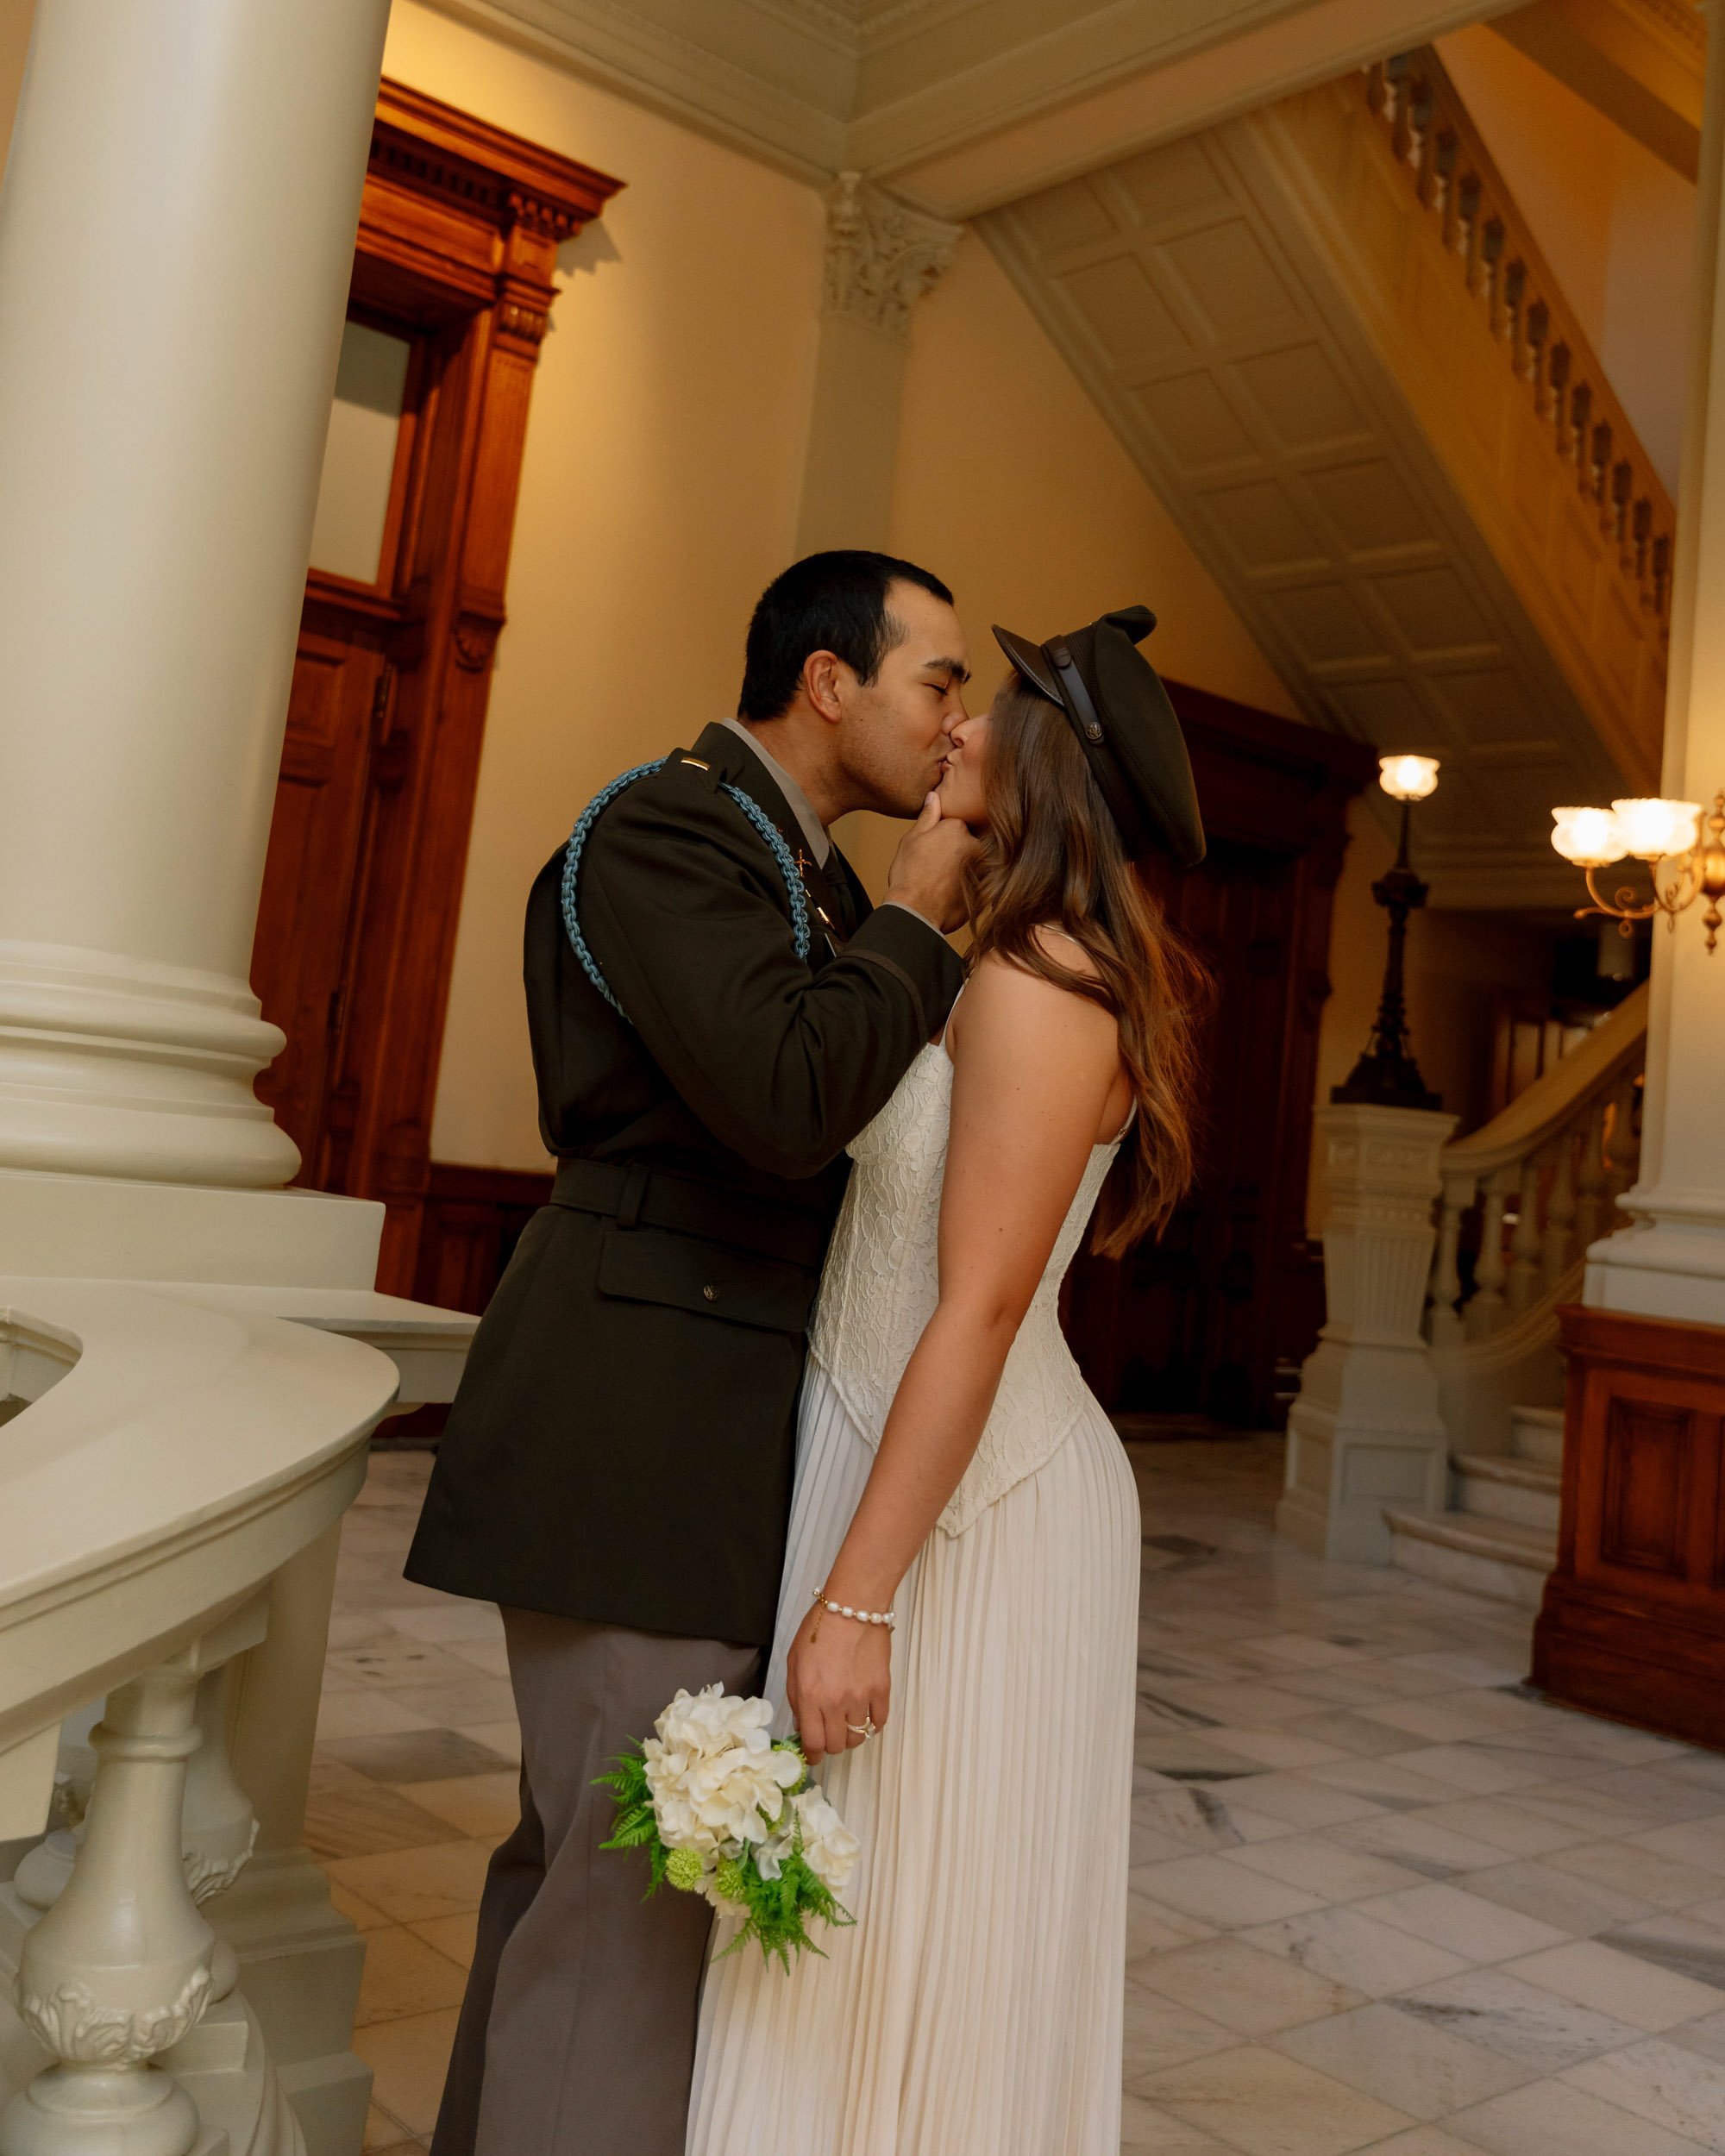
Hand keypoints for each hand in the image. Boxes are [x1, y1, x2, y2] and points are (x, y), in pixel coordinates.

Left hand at [786, 1602, 891, 1765]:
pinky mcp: (882, 1690)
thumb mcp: (794, 1662)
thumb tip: (803, 1724)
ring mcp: (861, 1698)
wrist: (853, 1607)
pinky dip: (872, 1724)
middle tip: (828, 1733)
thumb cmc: (819, 1629)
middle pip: (835, 1745)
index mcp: (809, 1695)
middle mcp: (834, 1702)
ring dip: (850, 1735)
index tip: (813, 1756)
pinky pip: (879, 1723)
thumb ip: (795, 1696)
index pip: (812, 1743)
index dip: (812, 1756)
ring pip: (857, 1738)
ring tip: (846, 1721)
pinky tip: (865, 1713)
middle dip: (829, 1745)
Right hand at [886, 793, 979, 934]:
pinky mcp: (987, 890)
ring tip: (947, 882)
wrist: (915, 913)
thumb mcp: (912, 840)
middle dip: (960, 852)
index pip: (959, 825)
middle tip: (941, 868)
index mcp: (957, 828)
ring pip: (979, 862)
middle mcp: (975, 844)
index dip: (946, 837)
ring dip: (969, 869)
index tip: (937, 850)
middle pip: (972, 842)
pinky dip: (973, 887)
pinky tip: (956, 894)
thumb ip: (927, 817)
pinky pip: (983, 883)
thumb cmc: (909, 875)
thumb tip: (934, 796)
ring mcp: (984, 867)